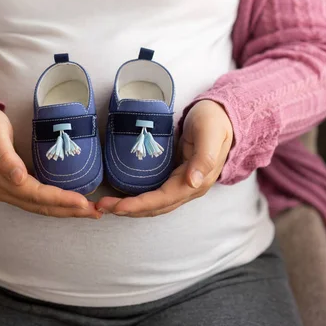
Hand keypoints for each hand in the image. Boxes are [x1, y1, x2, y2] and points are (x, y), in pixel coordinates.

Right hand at [0, 103, 99, 218]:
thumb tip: (18, 178)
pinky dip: (54, 205)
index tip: (83, 201)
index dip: (59, 199)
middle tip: (95, 212)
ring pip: (38, 208)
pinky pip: (35, 202)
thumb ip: (3, 155)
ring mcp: (3, 192)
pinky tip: (70, 205)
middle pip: (40, 206)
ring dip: (64, 212)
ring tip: (89, 212)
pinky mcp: (9, 188)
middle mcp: (0, 191)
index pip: (34, 194)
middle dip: (68, 210)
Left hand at [96, 100, 232, 216]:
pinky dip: (138, 199)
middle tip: (103, 206)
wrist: (223, 116)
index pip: (163, 199)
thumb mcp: (210, 134)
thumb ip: (204, 158)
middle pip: (156, 207)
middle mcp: (189, 188)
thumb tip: (193, 182)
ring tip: (107, 205)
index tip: (118, 206)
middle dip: (129, 209)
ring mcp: (183, 185)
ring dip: (131, 207)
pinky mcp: (175, 178)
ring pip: (154, 204)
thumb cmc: (214, 121)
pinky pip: (155, 194)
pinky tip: (123, 197)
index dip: (140, 205)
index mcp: (197, 182)